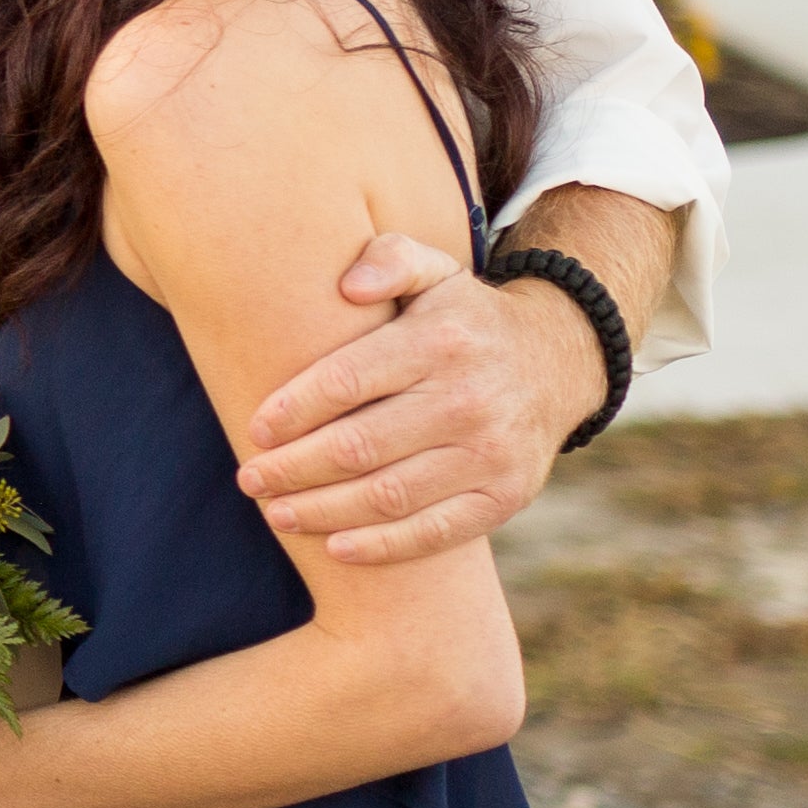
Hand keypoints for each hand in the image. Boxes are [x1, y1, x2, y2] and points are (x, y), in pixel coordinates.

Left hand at [233, 232, 582, 566]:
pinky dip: (382, 546)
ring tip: (275, 513)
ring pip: (387, 496)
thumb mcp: (434, 271)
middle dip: (291, 468)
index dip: (292, 411)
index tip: (255, 430)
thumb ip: (389, 260)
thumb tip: (348, 286)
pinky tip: (335, 548)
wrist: (558, 361)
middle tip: (249, 479)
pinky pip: (435, 532)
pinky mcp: (506, 496)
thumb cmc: (462, 319)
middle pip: (357, 447)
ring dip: (321, 511)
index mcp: (440, 342)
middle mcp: (469, 400)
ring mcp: (491, 453)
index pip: (346, 381)